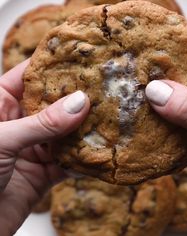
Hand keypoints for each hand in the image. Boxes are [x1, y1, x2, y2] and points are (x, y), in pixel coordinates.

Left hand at [0, 60, 89, 235]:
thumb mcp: (1, 141)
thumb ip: (41, 124)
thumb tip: (79, 103)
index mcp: (0, 105)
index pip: (28, 76)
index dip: (53, 66)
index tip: (79, 59)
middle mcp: (19, 123)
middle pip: (53, 104)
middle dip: (76, 98)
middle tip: (102, 88)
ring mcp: (34, 147)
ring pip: (65, 132)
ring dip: (85, 129)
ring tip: (108, 116)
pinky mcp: (45, 170)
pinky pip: (69, 160)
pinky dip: (84, 158)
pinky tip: (100, 150)